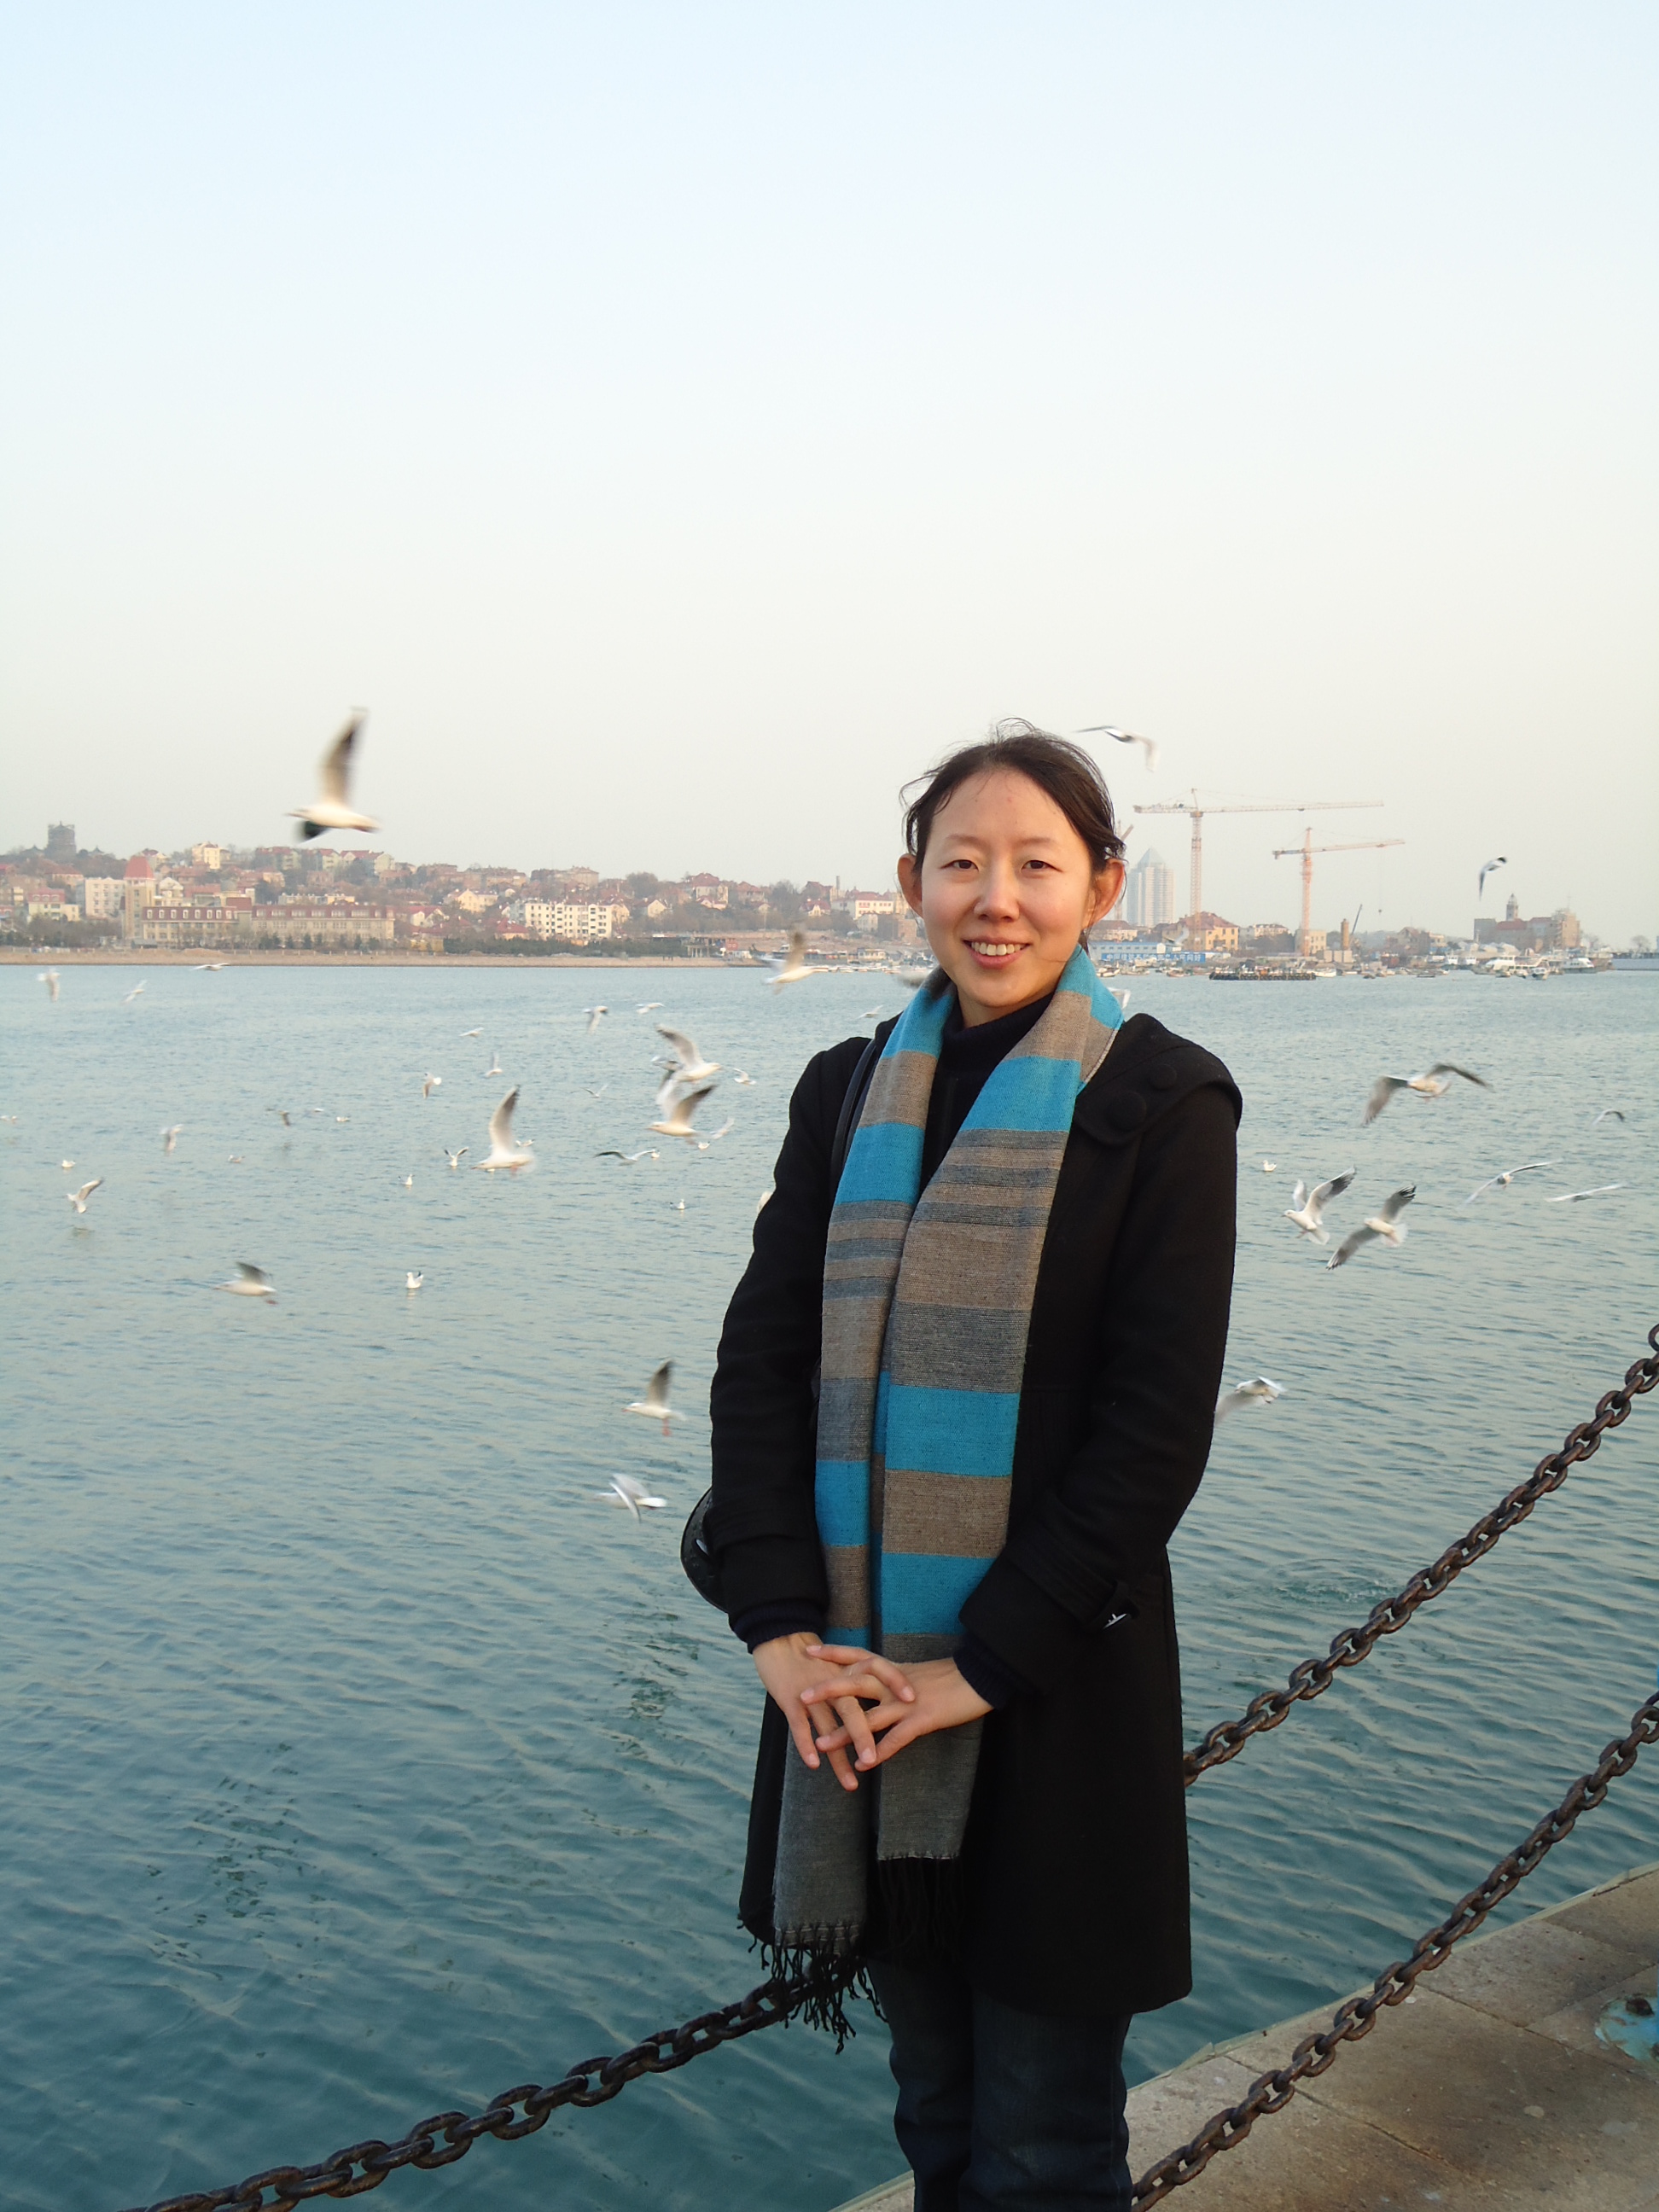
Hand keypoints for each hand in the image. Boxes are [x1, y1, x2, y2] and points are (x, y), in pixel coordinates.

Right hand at [751, 1633, 908, 1793]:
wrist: (778, 1639)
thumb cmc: (810, 1656)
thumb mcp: (838, 1664)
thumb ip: (857, 1682)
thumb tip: (883, 1698)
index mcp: (846, 1670)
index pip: (877, 1672)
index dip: (895, 1683)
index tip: (912, 1701)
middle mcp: (831, 1681)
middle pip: (852, 1710)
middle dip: (864, 1737)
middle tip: (875, 1760)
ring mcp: (810, 1692)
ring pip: (827, 1727)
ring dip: (838, 1756)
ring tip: (851, 1783)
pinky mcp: (789, 1699)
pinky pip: (799, 1726)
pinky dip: (806, 1745)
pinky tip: (815, 1764)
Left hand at [798, 1645, 990, 1769]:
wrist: (980, 1678)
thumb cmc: (950, 1677)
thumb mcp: (917, 1674)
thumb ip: (894, 1680)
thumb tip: (879, 1684)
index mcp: (894, 1669)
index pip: (858, 1656)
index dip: (834, 1653)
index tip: (809, 1650)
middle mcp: (895, 1683)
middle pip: (856, 1682)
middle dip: (829, 1690)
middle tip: (802, 1696)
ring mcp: (908, 1702)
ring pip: (870, 1716)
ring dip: (845, 1732)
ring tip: (822, 1744)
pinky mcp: (923, 1719)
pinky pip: (896, 1737)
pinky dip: (879, 1751)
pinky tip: (864, 1765)